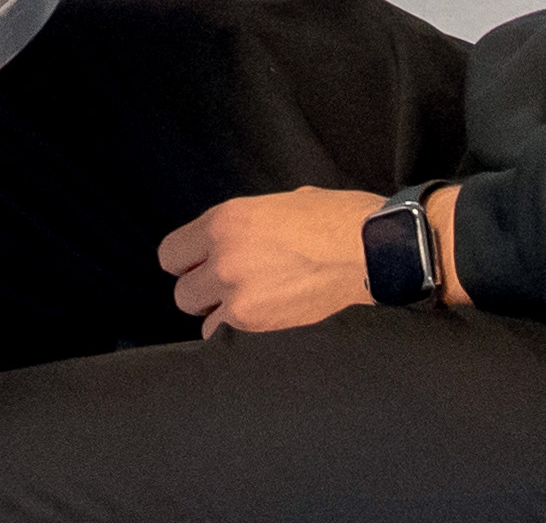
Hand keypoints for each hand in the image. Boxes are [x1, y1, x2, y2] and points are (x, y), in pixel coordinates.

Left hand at [161, 184, 457, 331]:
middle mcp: (223, 257)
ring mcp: (240, 296)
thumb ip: (246, 225)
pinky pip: (228, 341)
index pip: (170, 254)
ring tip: (253, 311)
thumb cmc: (338, 219)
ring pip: (203, 320)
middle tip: (232, 292)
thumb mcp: (282, 203)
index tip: (203, 268)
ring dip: (222, 318)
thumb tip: (236, 240)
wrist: (376, 251)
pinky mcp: (260, 327)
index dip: (187, 264)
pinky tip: (265, 328)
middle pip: (183, 292)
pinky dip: (241, 340)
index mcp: (225, 220)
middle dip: (204, 294)